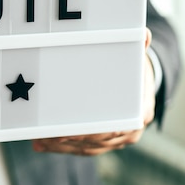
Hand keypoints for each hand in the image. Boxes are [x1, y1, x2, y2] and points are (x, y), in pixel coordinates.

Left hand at [32, 28, 155, 155]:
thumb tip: (144, 35)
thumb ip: (138, 46)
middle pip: (98, 142)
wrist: (140, 85)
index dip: (93, 132)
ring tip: (40, 139)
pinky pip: (83, 149)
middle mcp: (130, 130)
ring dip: (62, 146)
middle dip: (70, 141)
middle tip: (46, 135)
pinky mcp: (104, 143)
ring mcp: (117, 139)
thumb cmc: (135, 71)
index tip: (71, 131)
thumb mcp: (137, 57)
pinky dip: (62, 148)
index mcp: (141, 112)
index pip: (116, 128)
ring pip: (88, 148)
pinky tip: (43, 144)